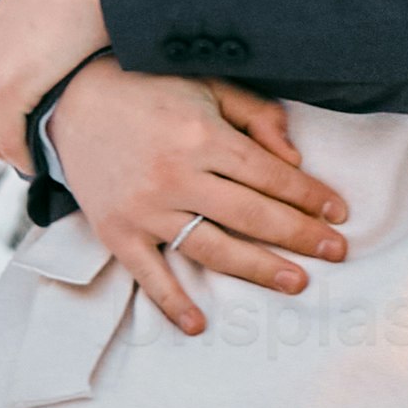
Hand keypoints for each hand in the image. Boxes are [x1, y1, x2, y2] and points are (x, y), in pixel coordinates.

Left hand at [0, 0, 105, 165]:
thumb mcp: (57, 7)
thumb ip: (50, 33)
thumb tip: (72, 48)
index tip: (24, 135)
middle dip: (0, 143)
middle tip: (31, 156)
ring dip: (10, 153)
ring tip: (36, 163)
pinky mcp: (8, 87)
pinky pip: (6, 138)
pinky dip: (21, 156)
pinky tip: (38, 162)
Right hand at [48, 65, 349, 337]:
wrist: (69, 98)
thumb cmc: (148, 89)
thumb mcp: (206, 83)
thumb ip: (254, 115)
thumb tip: (294, 157)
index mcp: (201, 135)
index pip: (270, 175)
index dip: (310, 196)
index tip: (339, 213)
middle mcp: (176, 176)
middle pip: (252, 216)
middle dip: (301, 236)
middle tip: (338, 252)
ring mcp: (145, 208)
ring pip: (213, 248)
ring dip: (260, 270)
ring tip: (298, 284)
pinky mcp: (116, 231)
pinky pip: (149, 274)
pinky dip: (172, 302)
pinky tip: (198, 325)